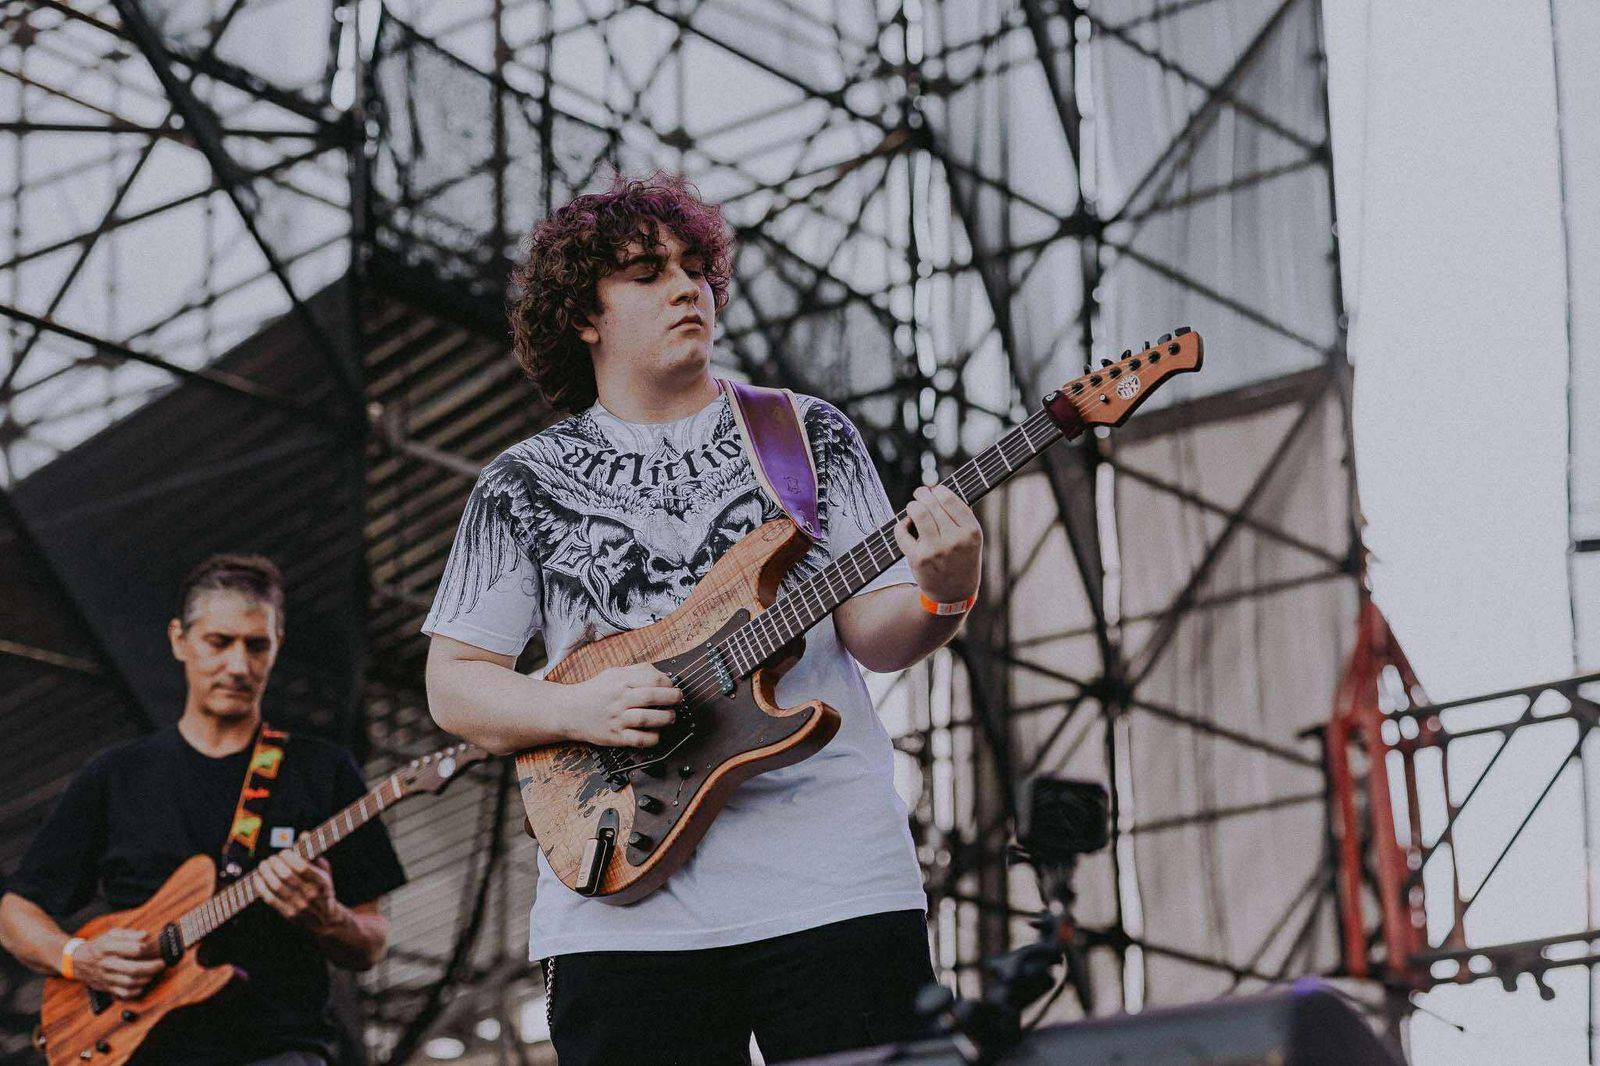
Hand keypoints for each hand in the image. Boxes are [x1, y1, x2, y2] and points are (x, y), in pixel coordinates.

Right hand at [71, 928, 162, 998]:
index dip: (145, 948)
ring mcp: (106, 977)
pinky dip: (136, 991)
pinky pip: (123, 993)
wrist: (77, 961)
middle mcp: (107, 964)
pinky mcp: (107, 987)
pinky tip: (143, 984)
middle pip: (133, 969)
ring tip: (154, 972)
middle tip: (161, 963)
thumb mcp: (111, 934)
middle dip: (151, 967)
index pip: (131, 949)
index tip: (151, 946)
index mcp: (108, 948)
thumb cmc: (98, 947)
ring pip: (129, 982)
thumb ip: (129, 934)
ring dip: (146, 978)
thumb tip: (145, 935)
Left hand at [256, 851, 338, 930]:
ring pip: (276, 886)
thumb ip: (314, 854)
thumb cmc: (323, 891)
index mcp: (321, 882)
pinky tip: (258, 878)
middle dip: (275, 863)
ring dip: (266, 873)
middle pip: (286, 875)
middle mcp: (310, 895)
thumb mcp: (325, 872)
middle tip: (271, 858)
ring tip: (263, 865)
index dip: (290, 857)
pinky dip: (261, 887)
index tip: (284, 852)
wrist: (325, 920)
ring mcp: (299, 905)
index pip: (302, 867)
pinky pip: (270, 898)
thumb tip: (303, 835)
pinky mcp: (288, 914)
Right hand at [567, 663, 680, 747]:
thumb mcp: (614, 673)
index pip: (653, 679)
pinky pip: (639, 740)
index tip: (672, 686)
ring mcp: (617, 719)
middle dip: (672, 698)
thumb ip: (638, 671)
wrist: (569, 711)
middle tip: (678, 700)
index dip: (669, 683)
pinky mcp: (615, 736)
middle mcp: (620, 699)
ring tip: (671, 717)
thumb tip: (663, 675)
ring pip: (648, 719)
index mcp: (621, 681)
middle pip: (653, 697)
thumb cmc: (595, 691)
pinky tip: (657, 733)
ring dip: (666, 718)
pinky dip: (653, 738)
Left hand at [894, 484, 982, 604]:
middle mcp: (955, 540)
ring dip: (912, 506)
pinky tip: (906, 526)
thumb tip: (936, 489)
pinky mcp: (918, 559)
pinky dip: (901, 525)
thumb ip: (960, 515)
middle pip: (932, 504)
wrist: (953, 594)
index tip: (934, 490)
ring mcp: (936, 550)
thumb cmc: (962, 559)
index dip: (937, 491)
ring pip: (918, 513)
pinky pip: (902, 532)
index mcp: (972, 532)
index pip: (949, 499)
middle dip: (922, 494)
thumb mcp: (971, 538)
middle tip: (919, 493)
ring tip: (913, 507)